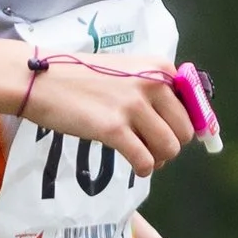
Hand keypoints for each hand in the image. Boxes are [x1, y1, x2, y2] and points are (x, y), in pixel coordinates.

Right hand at [18, 55, 194, 176]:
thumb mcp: (128, 72)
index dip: (189, 127)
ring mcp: (133, 106)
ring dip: (158, 159)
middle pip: (185, 131)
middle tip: (151, 147)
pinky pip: (145, 160)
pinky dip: (143, 168)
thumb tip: (187, 124)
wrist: (43, 80)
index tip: (174, 136)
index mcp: (160, 68)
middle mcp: (152, 84)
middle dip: (171, 145)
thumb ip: (156, 91)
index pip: (195, 105)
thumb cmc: (83, 77)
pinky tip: (135, 165)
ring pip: (169, 148)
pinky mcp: (113, 128)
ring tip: (142, 155)